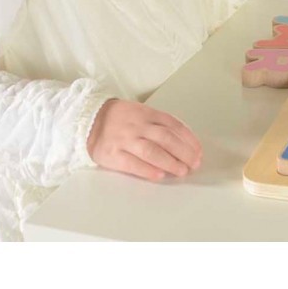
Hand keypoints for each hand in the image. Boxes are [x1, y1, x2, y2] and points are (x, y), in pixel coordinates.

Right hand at [86, 99, 202, 181]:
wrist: (89, 121)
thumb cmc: (120, 119)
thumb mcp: (141, 113)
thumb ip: (160, 124)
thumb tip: (185, 141)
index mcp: (147, 113)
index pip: (173, 125)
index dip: (188, 139)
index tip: (198, 151)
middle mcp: (138, 125)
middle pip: (166, 138)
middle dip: (184, 152)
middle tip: (195, 163)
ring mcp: (125, 140)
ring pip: (151, 151)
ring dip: (169, 162)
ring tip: (182, 171)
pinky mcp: (113, 154)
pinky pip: (132, 163)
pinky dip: (147, 170)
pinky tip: (160, 175)